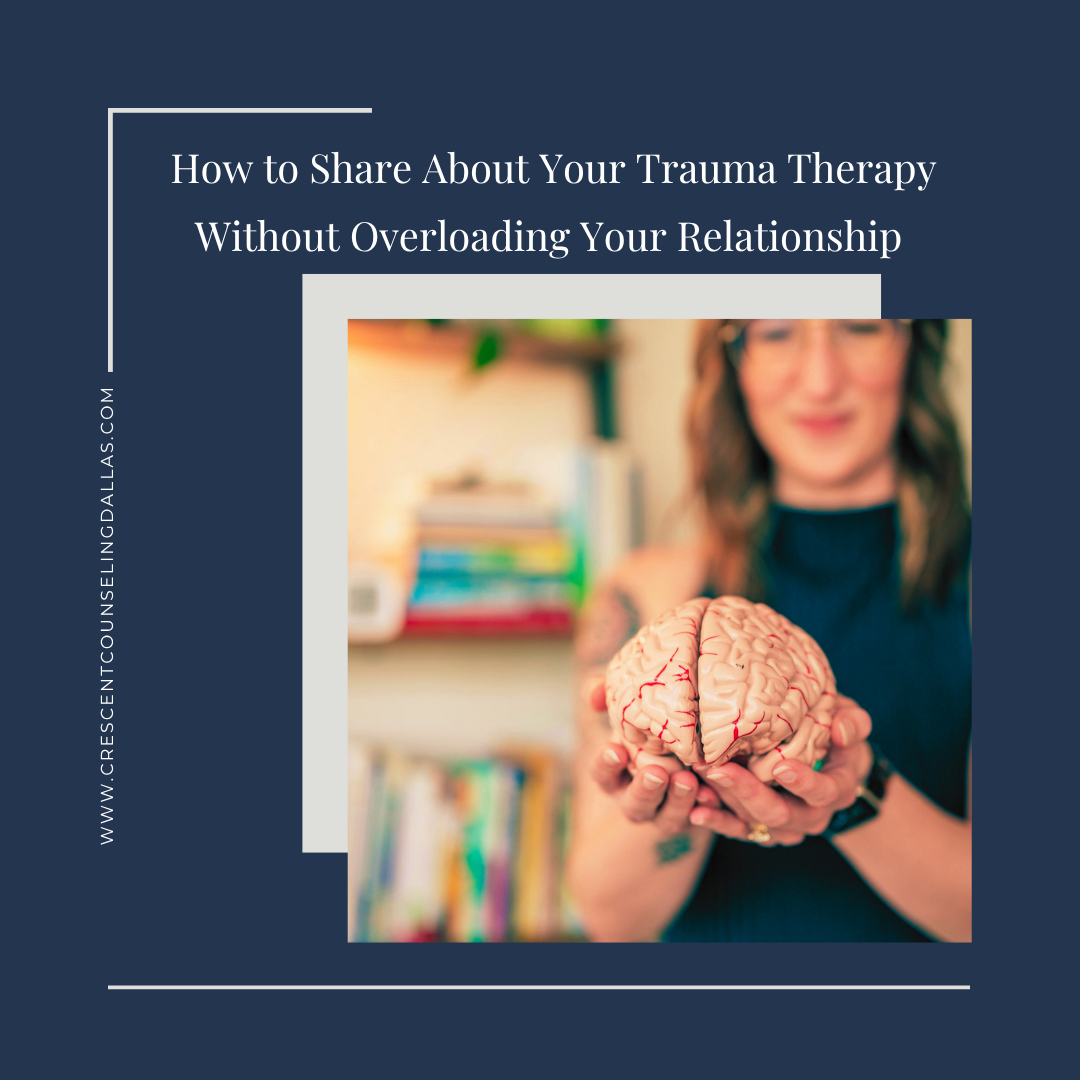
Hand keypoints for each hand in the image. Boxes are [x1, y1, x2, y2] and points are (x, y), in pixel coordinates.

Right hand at [586, 679, 719, 836]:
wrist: (693, 742)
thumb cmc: (653, 722)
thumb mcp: (631, 707)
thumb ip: (609, 695)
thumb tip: (596, 695)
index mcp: (617, 773)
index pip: (602, 773)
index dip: (606, 764)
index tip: (616, 750)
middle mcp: (636, 798)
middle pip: (634, 804)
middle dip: (644, 790)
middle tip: (656, 773)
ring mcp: (665, 812)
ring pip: (666, 818)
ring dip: (677, 801)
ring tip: (688, 780)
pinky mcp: (694, 817)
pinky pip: (699, 820)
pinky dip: (706, 810)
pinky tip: (712, 793)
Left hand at [687, 695, 873, 846]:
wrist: (826, 760)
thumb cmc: (834, 734)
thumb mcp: (851, 721)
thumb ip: (852, 723)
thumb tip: (840, 729)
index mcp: (836, 790)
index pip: (822, 792)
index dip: (803, 783)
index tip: (780, 767)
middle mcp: (811, 815)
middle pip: (779, 814)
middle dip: (747, 792)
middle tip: (719, 769)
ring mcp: (784, 826)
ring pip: (753, 821)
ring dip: (724, 803)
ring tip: (699, 781)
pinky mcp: (760, 827)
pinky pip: (737, 829)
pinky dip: (717, 820)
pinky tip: (696, 810)